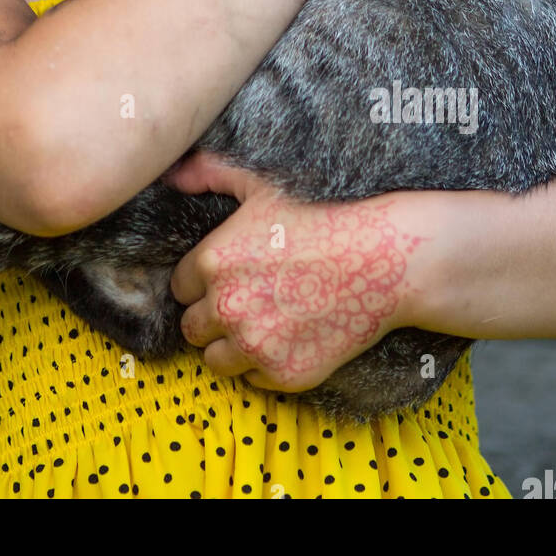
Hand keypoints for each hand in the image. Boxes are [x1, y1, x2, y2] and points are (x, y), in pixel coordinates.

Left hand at [165, 152, 441, 395]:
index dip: (204, 283)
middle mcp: (225, 307)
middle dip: (214, 316)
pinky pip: (253, 380)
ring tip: (266, 322)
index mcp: (212, 262)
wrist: (382, 259)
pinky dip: (267, 364)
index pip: (181, 288)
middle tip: (249, 301)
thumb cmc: (321, 217)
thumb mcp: (261, 186)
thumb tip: (173, 175)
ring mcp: (254, 344)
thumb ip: (210, 175)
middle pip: (192, 328)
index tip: (230, 277)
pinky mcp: (283, 374)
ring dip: (233, 346)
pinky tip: (291, 337)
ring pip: (216, 360)